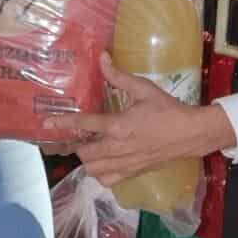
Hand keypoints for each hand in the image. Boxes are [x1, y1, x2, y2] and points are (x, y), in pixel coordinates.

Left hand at [67, 56, 230, 186]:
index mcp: (118, 125)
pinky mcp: (131, 173)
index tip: (47, 124)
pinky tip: (103, 162)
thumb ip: (118, 76)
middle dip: (75, 144)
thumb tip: (102, 57)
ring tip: (90, 147)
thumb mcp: (143, 88)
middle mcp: (117, 147)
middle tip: (77, 135)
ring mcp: (124, 163)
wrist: (189, 134)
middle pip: (83, 152)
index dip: (63, 123)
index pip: (83, 125)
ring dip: (86, 158)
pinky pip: (105, 180)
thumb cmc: (167, 109)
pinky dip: (99, 173)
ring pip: (91, 168)